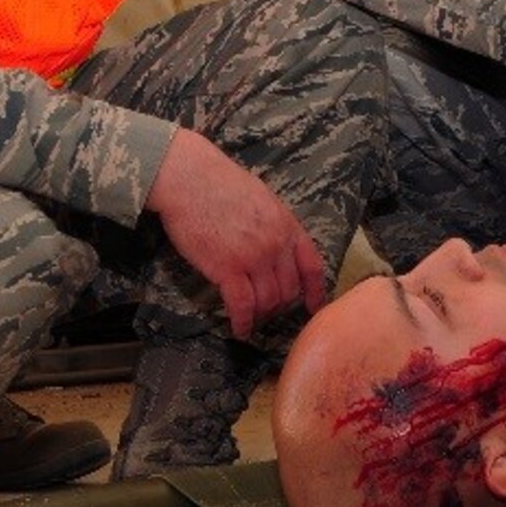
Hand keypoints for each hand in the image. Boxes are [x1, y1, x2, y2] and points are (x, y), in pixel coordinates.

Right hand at [144, 129, 326, 337]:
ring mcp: (254, 257)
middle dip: (279, 306)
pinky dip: (242, 322)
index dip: (315, 292)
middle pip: (289, 290)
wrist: (190, 178)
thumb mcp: (262, 199)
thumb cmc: (219, 183)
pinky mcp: (227, 269)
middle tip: (266, 312)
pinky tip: (238, 329)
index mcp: (287, 225)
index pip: (311, 266)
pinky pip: (242, 306)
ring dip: (260, 316)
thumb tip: (277, 245)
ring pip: (268, 301)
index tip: (313, 307)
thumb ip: (274, 225)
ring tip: (251, 320)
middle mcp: (276, 244)